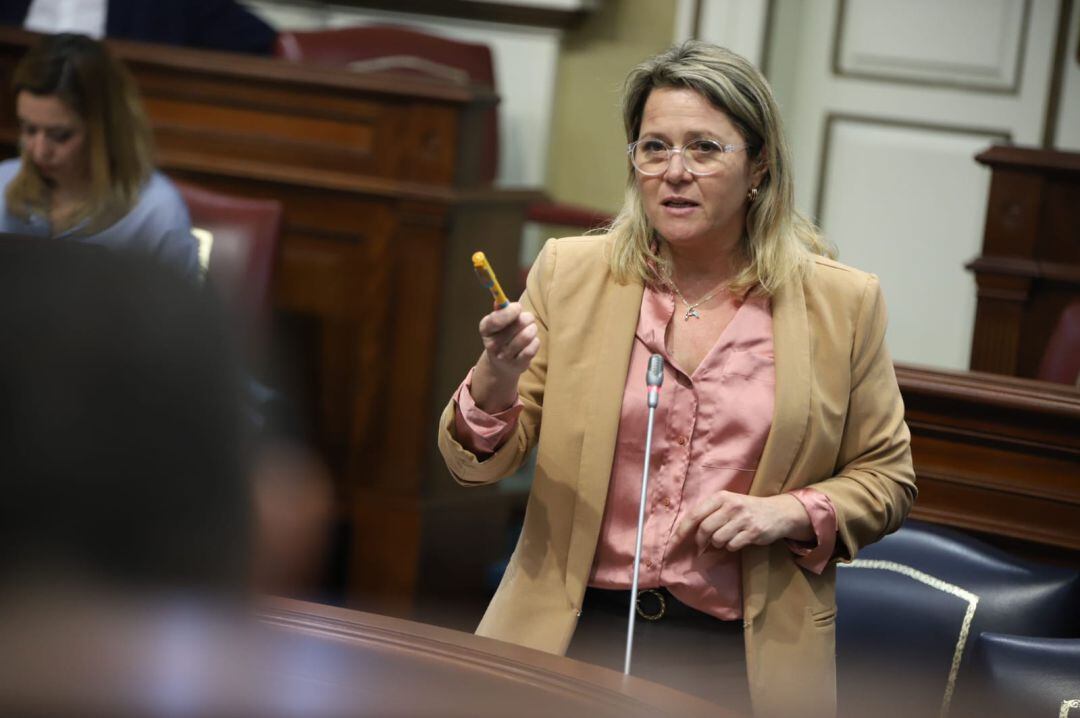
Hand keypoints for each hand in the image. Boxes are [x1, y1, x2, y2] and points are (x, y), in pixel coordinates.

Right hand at [470, 302, 539, 411]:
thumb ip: (500, 310)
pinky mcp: (517, 365)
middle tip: (528, 319)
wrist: (501, 364)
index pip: (496, 319)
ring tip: (531, 329)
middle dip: (527, 318)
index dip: (511, 311)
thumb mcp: (497, 322)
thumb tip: (500, 301)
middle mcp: (492, 344)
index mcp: (486, 329)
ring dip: (533, 329)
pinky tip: (532, 342)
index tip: (518, 307)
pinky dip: (535, 342)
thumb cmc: (503, 335)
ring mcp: (504, 356)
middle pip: (518, 324)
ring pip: (526, 336)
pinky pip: (532, 349)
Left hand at [674, 492, 812, 553]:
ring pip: (718, 539)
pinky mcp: (753, 532)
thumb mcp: (728, 503)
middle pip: (705, 529)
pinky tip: (738, 540)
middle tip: (702, 546)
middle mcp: (731, 506)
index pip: (695, 514)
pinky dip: (731, 546)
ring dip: (718, 544)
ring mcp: (743, 519)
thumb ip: (709, 513)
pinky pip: (732, 545)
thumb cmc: (747, 509)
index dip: (682, 530)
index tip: (674, 542)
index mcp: (721, 497)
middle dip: (701, 541)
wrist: (778, 512)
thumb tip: (688, 532)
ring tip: (726, 538)